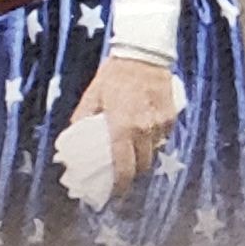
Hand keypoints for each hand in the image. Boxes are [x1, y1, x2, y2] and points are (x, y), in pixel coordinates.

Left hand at [79, 51, 183, 201]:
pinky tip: (145, 130)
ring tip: (133, 148)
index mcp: (122, 127)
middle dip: (133, 171)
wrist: (144, 52)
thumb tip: (73, 137)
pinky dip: (154, 138)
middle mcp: (144, 129)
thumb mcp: (92, 94)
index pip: (124, 167)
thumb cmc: (114, 73)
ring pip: (154, 151)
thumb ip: (84, 118)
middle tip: (123, 170)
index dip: (121, 185)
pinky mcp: (171, 115)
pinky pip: (163, 136)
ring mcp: (160, 123)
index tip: (116, 193)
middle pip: (142, 165)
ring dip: (143, 154)